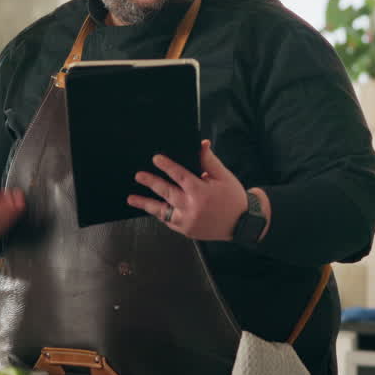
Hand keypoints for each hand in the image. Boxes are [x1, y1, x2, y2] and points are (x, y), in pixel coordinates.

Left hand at [127, 140, 247, 240]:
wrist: (243, 223)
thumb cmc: (233, 197)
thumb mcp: (223, 176)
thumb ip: (209, 161)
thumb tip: (201, 144)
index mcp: (201, 192)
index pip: (179, 176)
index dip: (167, 166)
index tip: (156, 159)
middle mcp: (192, 207)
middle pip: (166, 192)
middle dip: (151, 183)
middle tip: (139, 176)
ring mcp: (188, 221)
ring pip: (162, 211)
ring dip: (146, 204)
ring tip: (131, 199)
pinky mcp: (187, 231)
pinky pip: (169, 221)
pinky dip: (160, 214)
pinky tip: (150, 208)